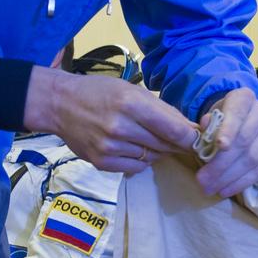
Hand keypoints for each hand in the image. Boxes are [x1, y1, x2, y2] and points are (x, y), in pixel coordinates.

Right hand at [23, 66, 197, 173]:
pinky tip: (133, 147)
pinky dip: (140, 160)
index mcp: (131, 104)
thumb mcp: (133, 90)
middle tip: (177, 139)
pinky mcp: (102, 162)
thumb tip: (191, 130)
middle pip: (165, 145)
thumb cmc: (100, 92)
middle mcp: (120, 127)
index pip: (175, 130)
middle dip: (175, 143)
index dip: (190, 137)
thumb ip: (163, 110)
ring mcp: (110, 147)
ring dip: (156, 150)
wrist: (61, 104)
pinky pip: (135, 167)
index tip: (196, 138)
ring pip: (152, 157)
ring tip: (146, 137)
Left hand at [195, 87, 257, 196]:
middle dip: (221, 165)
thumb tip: (206, 129)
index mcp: (244, 98)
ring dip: (231, 177)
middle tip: (203, 181)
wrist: (243, 121)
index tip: (219, 146)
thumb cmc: (222, 120)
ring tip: (213, 189)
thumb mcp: (211, 117)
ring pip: (254, 158)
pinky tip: (229, 189)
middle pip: (244, 141)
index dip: (228, 130)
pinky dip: (245, 182)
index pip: (236, 114)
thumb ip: (207, 125)